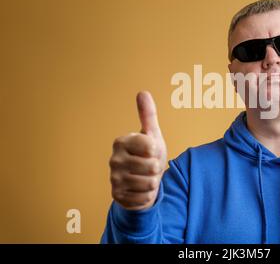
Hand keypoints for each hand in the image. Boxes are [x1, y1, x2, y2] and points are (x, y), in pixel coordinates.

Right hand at [109, 91, 166, 210]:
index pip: (150, 146)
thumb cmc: (148, 154)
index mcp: (121, 141)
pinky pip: (144, 197)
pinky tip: (141, 189)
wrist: (142, 181)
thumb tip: (142, 92)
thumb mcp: (152, 134)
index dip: (156, 151)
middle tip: (149, 166)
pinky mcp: (117, 195)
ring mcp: (114, 178)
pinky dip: (147, 195)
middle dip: (156, 168)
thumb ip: (148, 114)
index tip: (150, 151)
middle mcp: (114, 159)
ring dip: (153, 182)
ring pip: (149, 183)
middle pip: (151, 167)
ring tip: (146, 177)